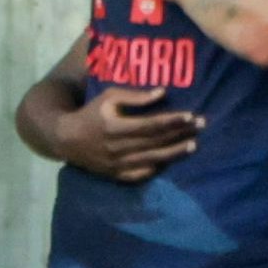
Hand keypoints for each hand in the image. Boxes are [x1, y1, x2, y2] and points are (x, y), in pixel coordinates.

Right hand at [53, 84, 204, 181]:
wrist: (65, 139)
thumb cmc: (91, 113)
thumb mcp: (108, 98)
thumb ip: (135, 97)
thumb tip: (163, 93)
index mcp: (114, 128)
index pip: (151, 125)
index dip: (172, 120)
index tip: (191, 115)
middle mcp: (117, 148)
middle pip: (156, 142)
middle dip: (181, 133)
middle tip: (202, 125)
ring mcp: (117, 164)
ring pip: (153, 159)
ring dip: (176, 152)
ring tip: (195, 144)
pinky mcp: (117, 175)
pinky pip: (142, 174)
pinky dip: (158, 167)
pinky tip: (172, 160)